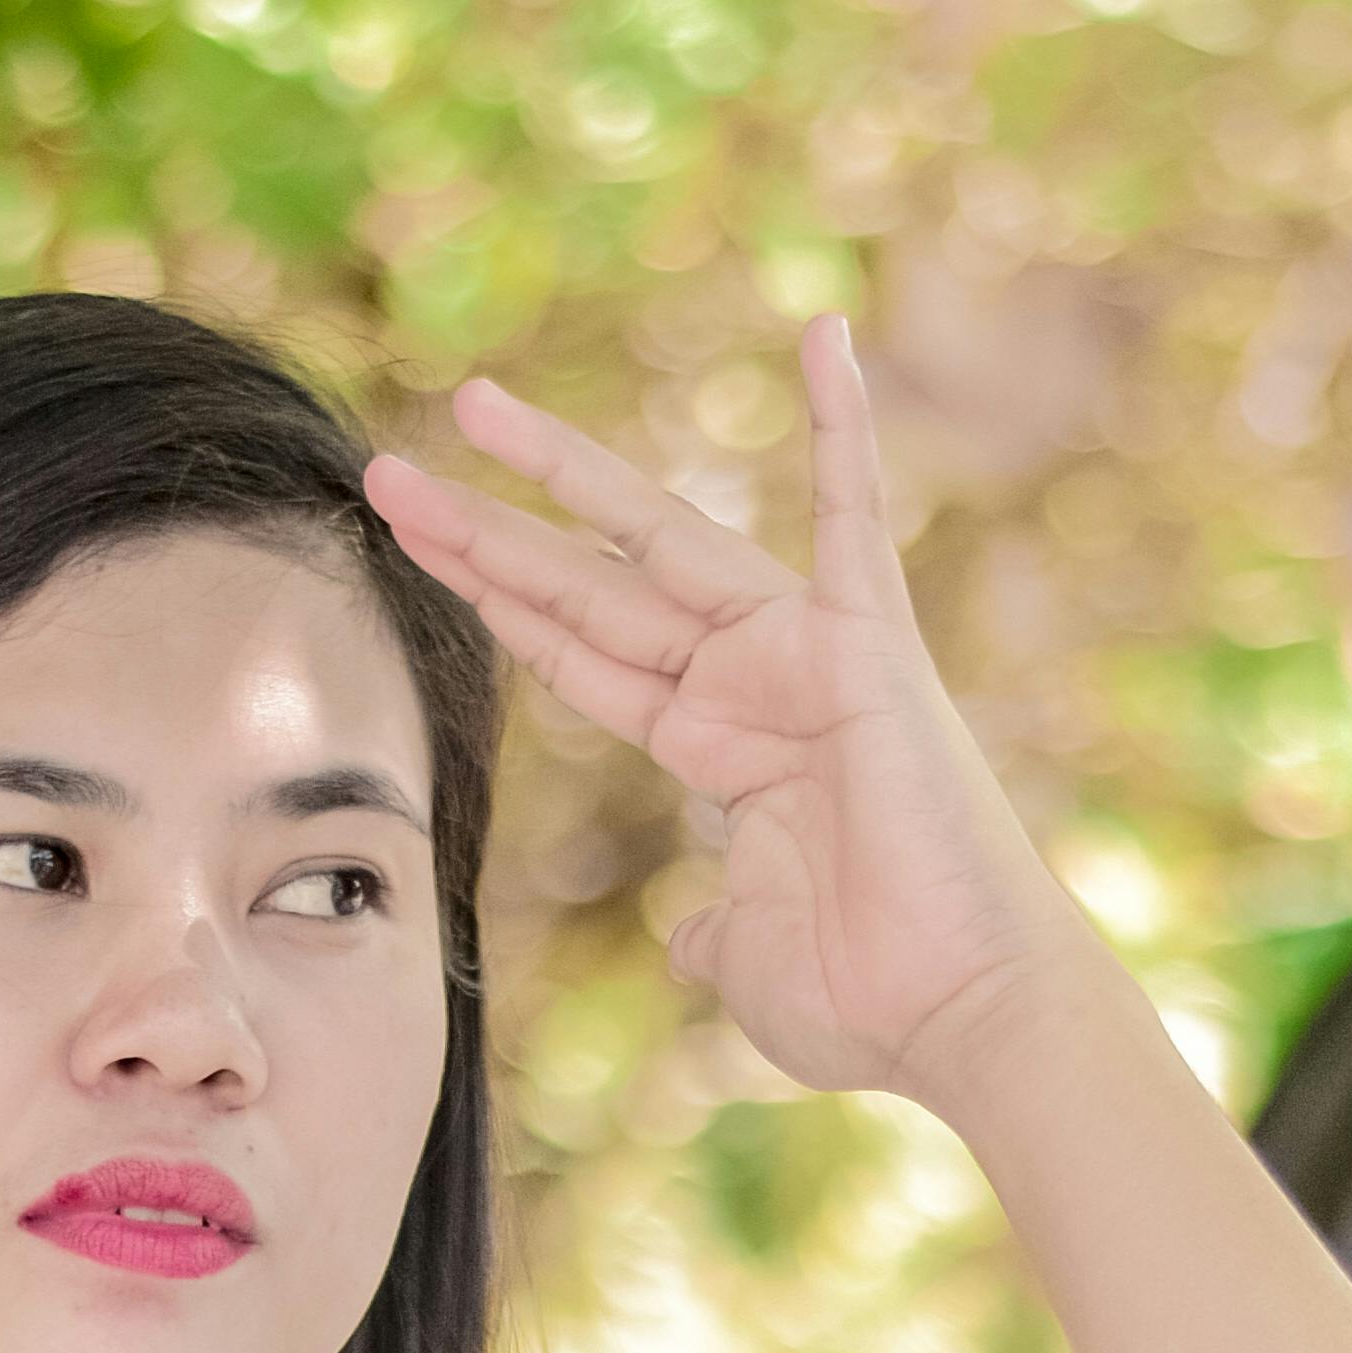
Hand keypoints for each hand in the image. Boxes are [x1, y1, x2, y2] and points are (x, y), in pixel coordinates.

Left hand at [363, 309, 1075, 1103]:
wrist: (961, 1018)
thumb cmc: (868, 1000)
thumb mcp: (745, 962)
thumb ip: (710, 933)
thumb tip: (692, 942)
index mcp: (717, 748)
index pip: (582, 653)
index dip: (500, 599)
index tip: (421, 546)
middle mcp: (751, 684)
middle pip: (590, 588)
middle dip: (488, 530)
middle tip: (390, 471)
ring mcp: (805, 657)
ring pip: (657, 544)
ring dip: (561, 472)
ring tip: (470, 403)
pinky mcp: (870, 650)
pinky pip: (855, 520)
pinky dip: (844, 428)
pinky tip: (821, 335)